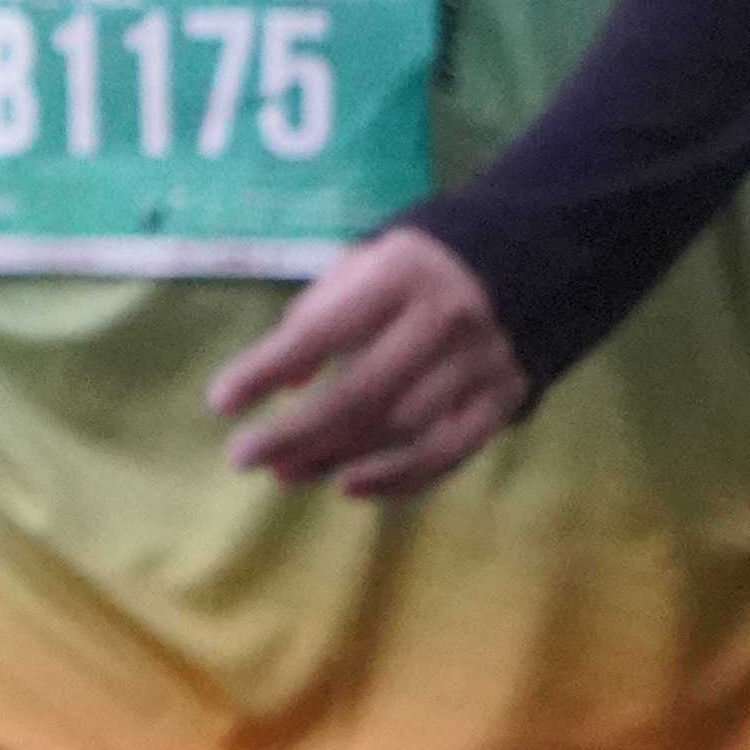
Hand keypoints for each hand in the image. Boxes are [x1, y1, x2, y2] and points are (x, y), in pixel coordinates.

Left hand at [204, 223, 526, 498]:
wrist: (528, 264)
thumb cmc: (418, 270)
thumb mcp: (365, 265)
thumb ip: (320, 314)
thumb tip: (285, 381)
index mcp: (401, 274)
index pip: (322, 331)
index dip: (267, 369)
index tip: (221, 401)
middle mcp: (446, 320)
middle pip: (362, 393)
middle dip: (295, 432)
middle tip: (242, 456)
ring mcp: (481, 365)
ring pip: (401, 430)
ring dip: (335, 458)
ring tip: (284, 472)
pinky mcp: (504, 400)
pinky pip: (447, 454)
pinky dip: (397, 478)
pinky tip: (349, 486)